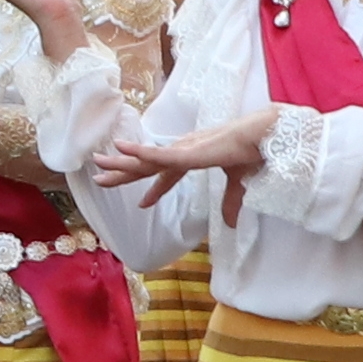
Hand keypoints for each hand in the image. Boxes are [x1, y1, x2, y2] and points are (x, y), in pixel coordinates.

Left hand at [88, 114, 274, 192]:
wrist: (265, 138)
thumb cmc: (254, 153)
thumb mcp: (239, 183)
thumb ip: (231, 202)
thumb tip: (231, 223)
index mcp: (195, 156)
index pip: (168, 174)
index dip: (155, 190)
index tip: (142, 203)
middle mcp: (185, 150)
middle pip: (148, 165)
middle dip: (124, 173)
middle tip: (99, 179)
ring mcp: (184, 149)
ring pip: (146, 160)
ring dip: (121, 162)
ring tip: (97, 163)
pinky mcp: (188, 151)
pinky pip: (159, 155)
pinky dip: (139, 153)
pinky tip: (121, 150)